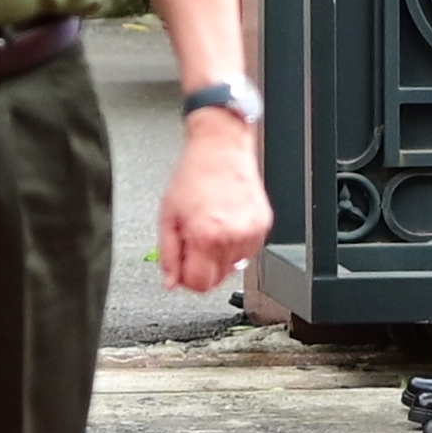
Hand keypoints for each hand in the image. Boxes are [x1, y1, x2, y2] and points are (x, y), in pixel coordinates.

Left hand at [157, 111, 272, 295]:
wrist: (221, 148)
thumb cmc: (194, 174)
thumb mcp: (168, 215)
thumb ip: (168, 254)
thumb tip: (171, 281)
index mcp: (206, 235)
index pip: (199, 284)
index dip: (186, 280)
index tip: (181, 269)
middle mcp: (232, 237)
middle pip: (217, 280)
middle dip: (202, 267)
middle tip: (193, 243)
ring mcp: (251, 232)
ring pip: (233, 268)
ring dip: (218, 256)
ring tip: (210, 228)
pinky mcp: (263, 226)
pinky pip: (247, 252)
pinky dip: (234, 245)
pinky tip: (224, 223)